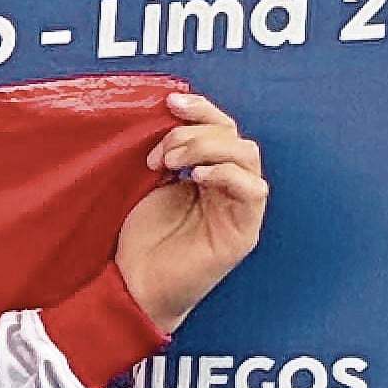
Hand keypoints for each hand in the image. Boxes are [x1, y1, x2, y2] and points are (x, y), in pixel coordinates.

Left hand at [114, 90, 267, 332]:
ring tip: (171, 162)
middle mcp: (230, 186)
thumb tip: (166, 116)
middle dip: (195, 132)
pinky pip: (253, 190)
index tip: (171, 101)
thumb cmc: (141, 239)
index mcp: (210, 172)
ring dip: (207, 148)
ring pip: (246, 156)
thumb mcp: (150, 184)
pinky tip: (197, 177)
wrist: (135, 285)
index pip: (220, 127)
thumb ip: (166, 152)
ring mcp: (240, 208)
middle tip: (161, 151)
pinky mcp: (244, 232)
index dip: (200, 109)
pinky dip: (226, 174)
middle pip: (234, 136)